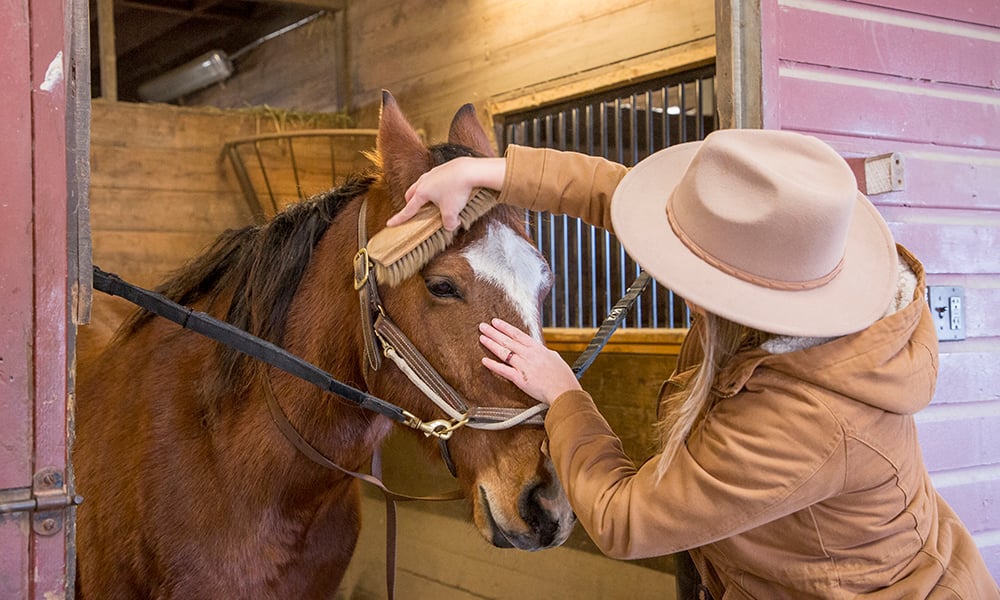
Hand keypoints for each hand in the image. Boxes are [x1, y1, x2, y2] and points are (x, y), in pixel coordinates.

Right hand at [388, 156, 505, 230]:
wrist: (470, 170)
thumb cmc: (458, 190)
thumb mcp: (452, 212)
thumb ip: (449, 223)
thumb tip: (450, 226)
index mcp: (422, 193)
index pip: (408, 209)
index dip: (399, 218)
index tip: (390, 223)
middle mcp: (424, 181)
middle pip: (411, 194)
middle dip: (411, 203)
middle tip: (415, 211)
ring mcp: (433, 173)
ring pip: (422, 184)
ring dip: (424, 193)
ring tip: (433, 201)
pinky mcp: (443, 168)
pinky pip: (435, 179)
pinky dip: (436, 186)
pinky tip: (447, 190)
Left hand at [479, 318, 581, 405]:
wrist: (565, 391)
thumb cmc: (563, 378)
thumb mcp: (556, 359)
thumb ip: (546, 353)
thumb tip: (543, 350)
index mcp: (538, 349)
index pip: (518, 334)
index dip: (505, 327)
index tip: (496, 322)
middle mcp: (529, 355)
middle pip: (508, 341)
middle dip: (494, 332)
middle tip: (482, 326)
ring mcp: (524, 366)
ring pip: (504, 352)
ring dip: (491, 344)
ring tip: (482, 338)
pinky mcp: (520, 379)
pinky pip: (503, 370)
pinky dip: (493, 365)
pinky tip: (484, 360)